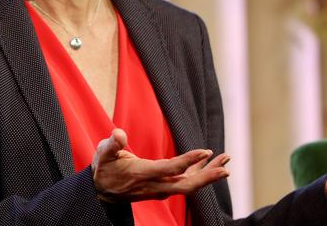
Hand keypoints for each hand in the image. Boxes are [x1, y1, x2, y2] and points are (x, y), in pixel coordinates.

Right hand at [91, 128, 229, 202]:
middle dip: (207, 177)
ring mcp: (160, 188)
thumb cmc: (103, 169)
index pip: (170, 169)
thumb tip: (119, 134)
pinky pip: (184, 181)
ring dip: (208, 174)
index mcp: (142, 174)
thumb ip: (112, 144)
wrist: (101, 192)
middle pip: (186, 185)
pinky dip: (198, 173)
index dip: (188, 161)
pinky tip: (208, 163)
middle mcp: (155, 185)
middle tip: (226, 167)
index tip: (205, 151)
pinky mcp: (162, 187)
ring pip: (188, 184)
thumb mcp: (103, 153)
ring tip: (225, 160)